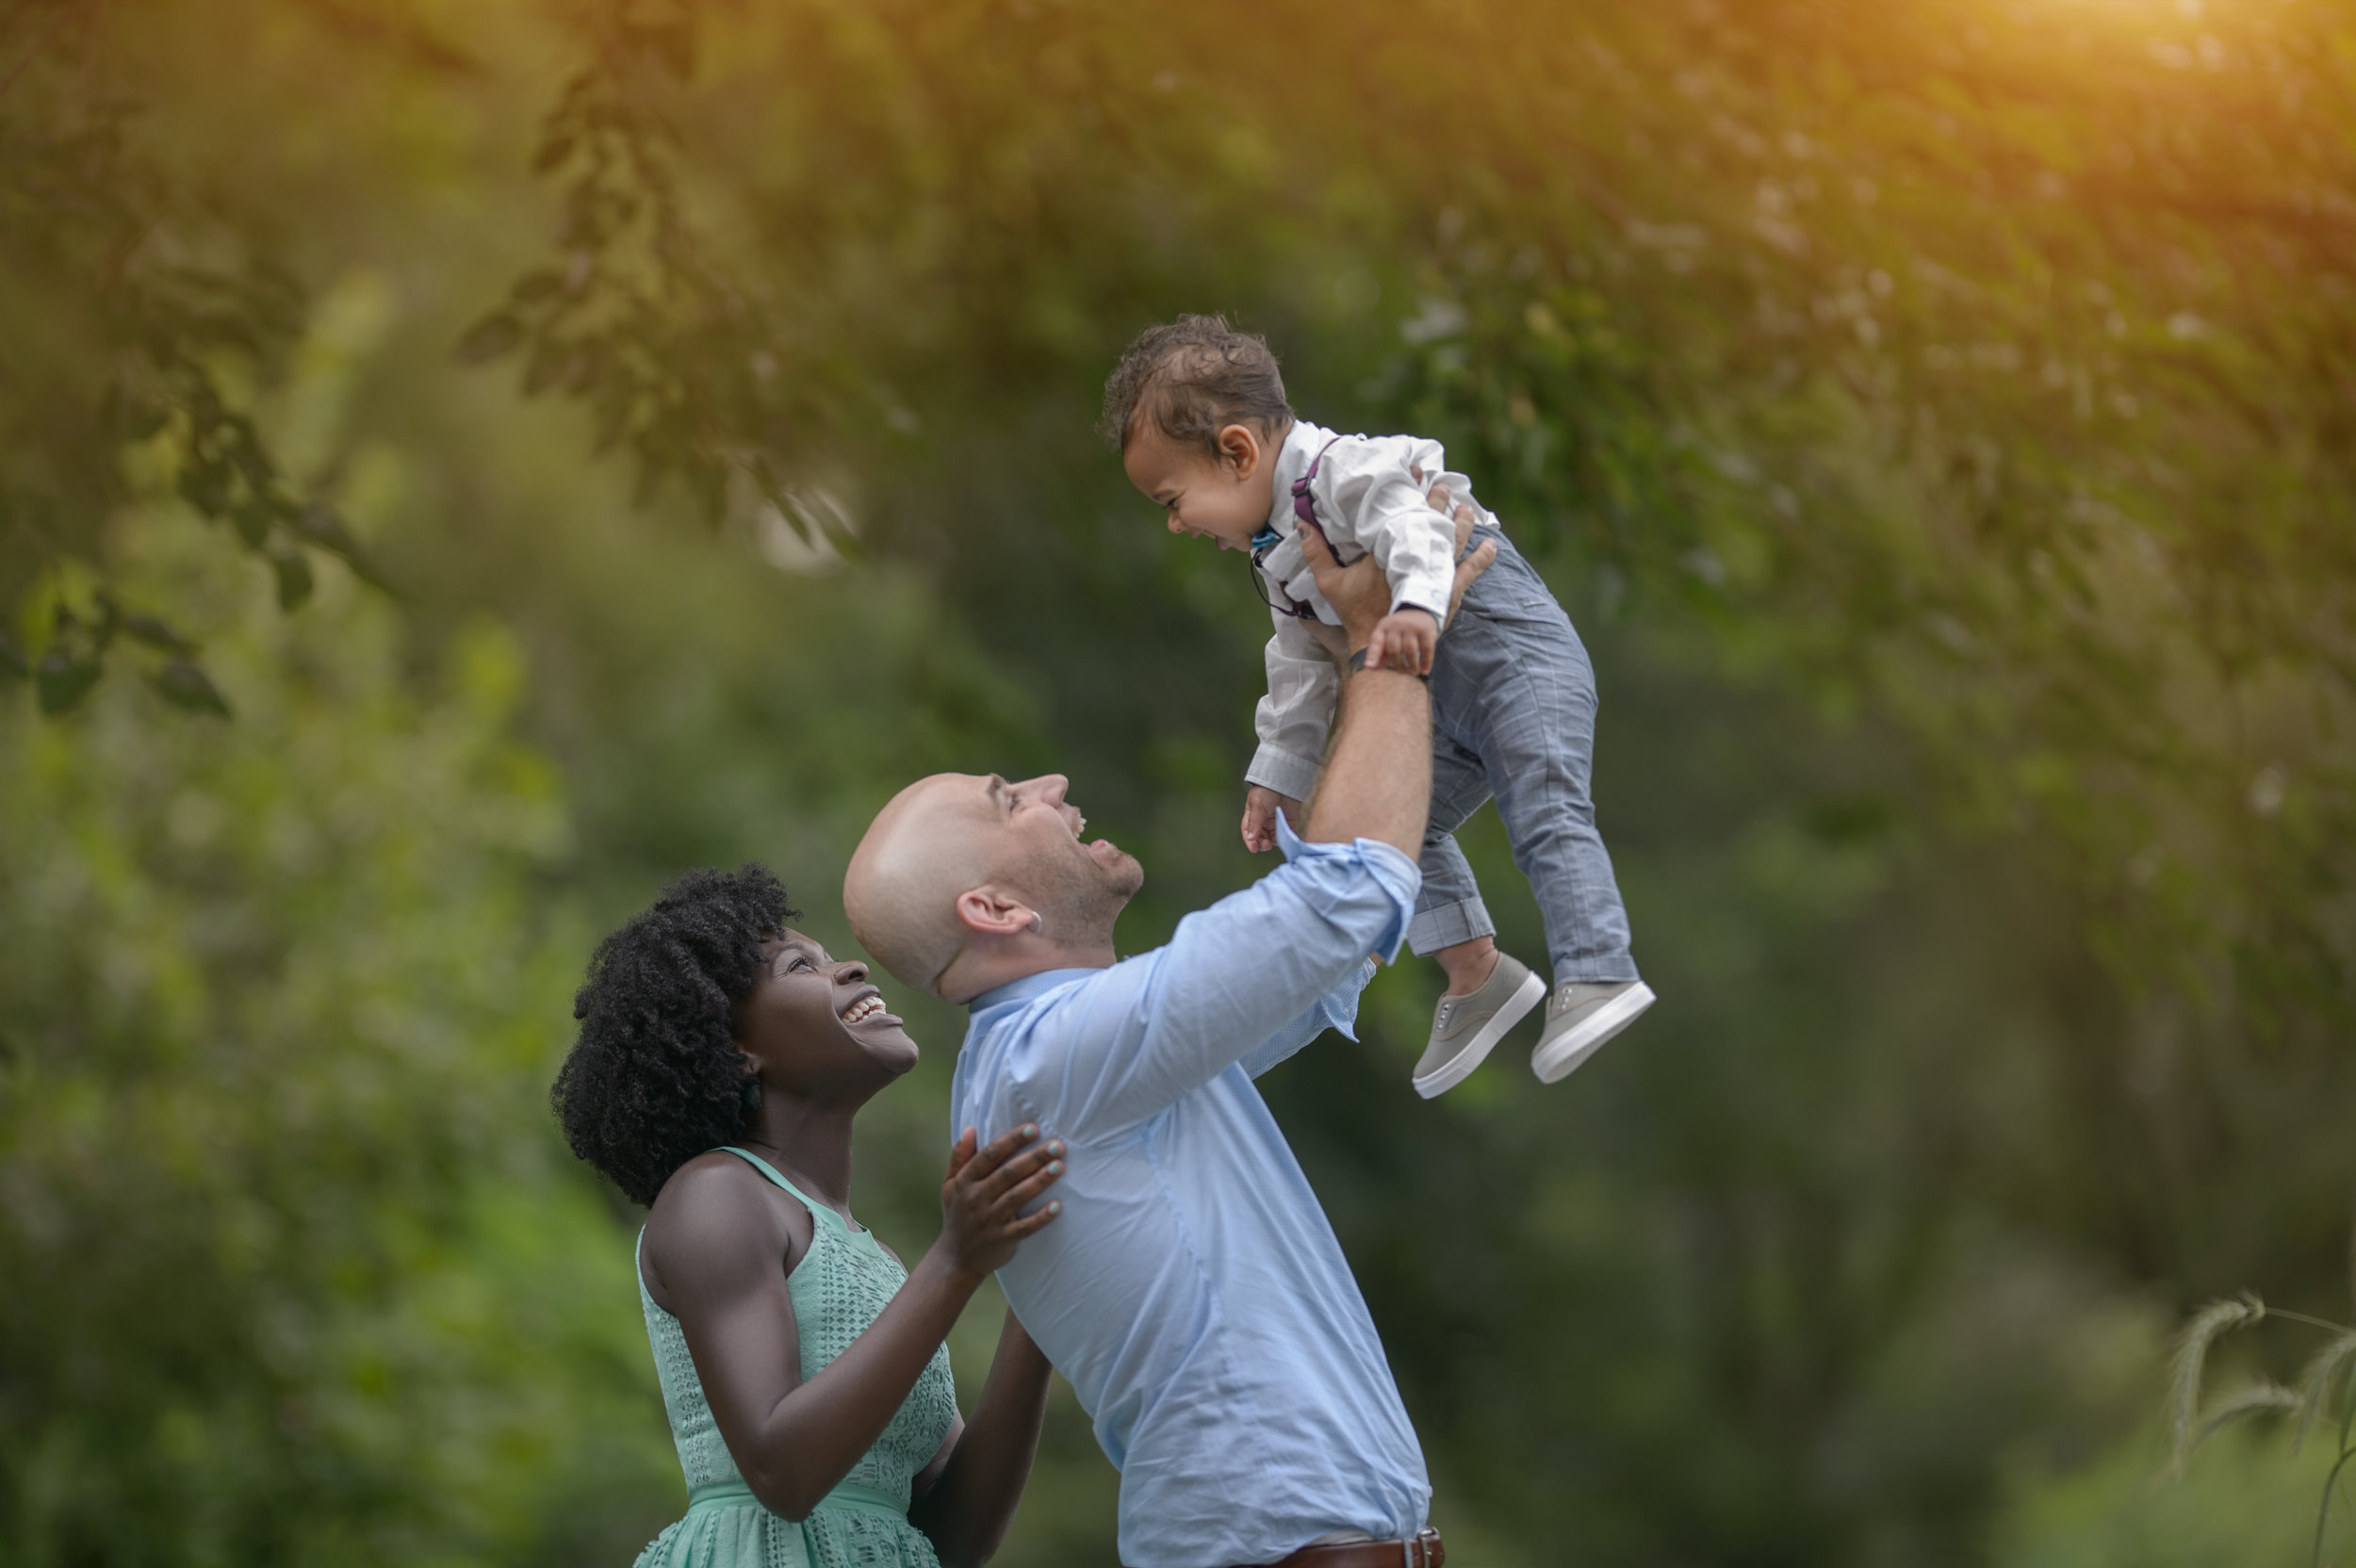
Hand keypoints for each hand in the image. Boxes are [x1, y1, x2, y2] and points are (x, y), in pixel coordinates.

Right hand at [935, 1124, 1064, 1282]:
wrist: (954, 1258)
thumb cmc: (957, 1214)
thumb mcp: (949, 1185)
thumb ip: (959, 1157)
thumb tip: (970, 1128)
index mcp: (964, 1182)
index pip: (989, 1155)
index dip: (1011, 1140)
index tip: (1032, 1128)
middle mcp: (976, 1199)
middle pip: (1008, 1174)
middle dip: (1033, 1158)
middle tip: (1057, 1145)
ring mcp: (989, 1221)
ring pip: (1017, 1197)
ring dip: (1039, 1182)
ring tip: (1059, 1167)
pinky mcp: (1001, 1240)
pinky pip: (1024, 1228)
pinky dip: (1040, 1218)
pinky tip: (1058, 1206)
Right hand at [1241, 785, 1303, 852]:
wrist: (1284, 780)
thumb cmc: (1266, 791)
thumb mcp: (1257, 806)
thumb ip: (1254, 823)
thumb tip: (1250, 839)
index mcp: (1253, 817)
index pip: (1249, 833)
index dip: (1250, 842)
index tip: (1254, 849)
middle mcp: (1263, 822)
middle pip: (1261, 839)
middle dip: (1262, 844)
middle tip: (1267, 845)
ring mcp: (1276, 822)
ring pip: (1274, 838)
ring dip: (1274, 841)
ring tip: (1276, 839)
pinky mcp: (1288, 822)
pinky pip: (1287, 834)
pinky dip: (1287, 838)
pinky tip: (1287, 839)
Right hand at [1296, 480, 1496, 665]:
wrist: (1382, 644)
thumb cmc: (1355, 614)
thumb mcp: (1329, 582)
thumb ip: (1316, 552)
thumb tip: (1302, 524)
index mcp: (1388, 549)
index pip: (1402, 510)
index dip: (1410, 488)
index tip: (1416, 469)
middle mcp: (1414, 557)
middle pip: (1430, 520)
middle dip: (1437, 498)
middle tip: (1441, 482)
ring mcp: (1434, 574)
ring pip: (1453, 540)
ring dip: (1460, 521)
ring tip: (1465, 506)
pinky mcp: (1447, 592)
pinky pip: (1469, 571)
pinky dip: (1481, 558)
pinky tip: (1491, 545)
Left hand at [1362, 609, 1437, 674]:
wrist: (1419, 612)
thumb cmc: (1399, 631)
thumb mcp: (1386, 637)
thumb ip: (1379, 653)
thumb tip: (1371, 668)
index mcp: (1383, 626)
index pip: (1376, 641)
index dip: (1372, 655)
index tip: (1369, 666)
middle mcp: (1396, 624)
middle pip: (1394, 649)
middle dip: (1399, 665)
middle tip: (1404, 672)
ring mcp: (1411, 626)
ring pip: (1410, 650)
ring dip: (1412, 665)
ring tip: (1413, 672)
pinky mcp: (1425, 630)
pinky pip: (1426, 649)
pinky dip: (1426, 662)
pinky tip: (1425, 671)